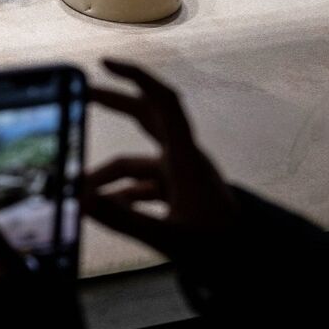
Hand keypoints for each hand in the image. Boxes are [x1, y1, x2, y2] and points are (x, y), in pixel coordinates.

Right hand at [84, 59, 239, 258]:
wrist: (248, 263)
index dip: (135, 77)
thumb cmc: (218, 248)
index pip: (161, 102)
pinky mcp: (179, 193)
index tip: (105, 65)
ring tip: (80, 193)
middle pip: (147, 117)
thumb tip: (79, 201)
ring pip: (137, 160)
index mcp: (184, 157)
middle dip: (115, 104)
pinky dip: (121, 192)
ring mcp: (181, 176)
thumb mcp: (167, 237)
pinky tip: (103, 206)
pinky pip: (143, 183)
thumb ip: (121, 218)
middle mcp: (183, 158)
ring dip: (107, 173)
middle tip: (83, 96)